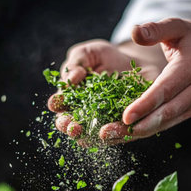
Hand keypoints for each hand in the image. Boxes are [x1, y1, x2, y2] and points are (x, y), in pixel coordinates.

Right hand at [46, 39, 161, 144]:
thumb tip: (71, 78)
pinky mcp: (124, 127)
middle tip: (74, 127)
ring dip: (93, 137)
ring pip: (94, 137)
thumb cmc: (104, 58)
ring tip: (95, 132)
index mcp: (70, 99)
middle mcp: (84, 116)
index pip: (59, 107)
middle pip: (73, 128)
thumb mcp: (87, 53)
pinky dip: (118, 134)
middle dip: (71, 128)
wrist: (133, 63)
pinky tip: (118, 129)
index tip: (57, 103)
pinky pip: (120, 134)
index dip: (57, 106)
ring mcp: (103, 123)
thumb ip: (75, 63)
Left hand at [101, 18, 190, 142]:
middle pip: (166, 113)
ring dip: (140, 132)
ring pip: (167, 122)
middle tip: (111, 133)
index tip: (125, 117)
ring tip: (113, 137)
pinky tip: (127, 133)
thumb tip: (135, 33)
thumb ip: (155, 29)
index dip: (145, 104)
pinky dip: (149, 129)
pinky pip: (169, 122)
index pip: (166, 89)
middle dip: (139, 126)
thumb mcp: (176, 25)